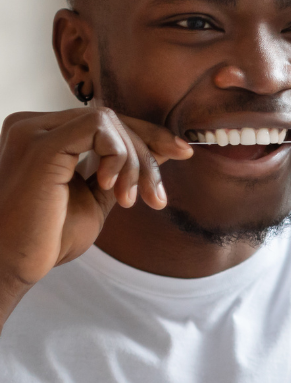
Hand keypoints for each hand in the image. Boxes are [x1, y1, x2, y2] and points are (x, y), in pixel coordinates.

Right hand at [0, 107, 191, 317]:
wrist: (15, 263)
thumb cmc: (50, 237)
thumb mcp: (99, 198)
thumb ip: (123, 170)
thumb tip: (163, 148)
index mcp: (46, 134)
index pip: (106, 122)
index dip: (149, 135)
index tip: (183, 153)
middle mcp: (35, 124)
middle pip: (112, 119)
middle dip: (147, 156)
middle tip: (157, 198)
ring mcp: (34, 130)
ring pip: (109, 120)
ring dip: (135, 161)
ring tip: (131, 201)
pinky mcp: (39, 144)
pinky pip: (97, 127)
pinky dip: (117, 156)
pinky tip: (110, 188)